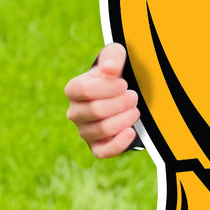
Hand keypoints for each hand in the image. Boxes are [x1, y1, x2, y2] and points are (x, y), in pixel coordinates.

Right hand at [64, 43, 139, 158]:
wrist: (122, 93)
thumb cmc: (116, 72)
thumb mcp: (115, 57)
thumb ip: (112, 57)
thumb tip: (109, 68)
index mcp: (74, 89)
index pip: (85, 90)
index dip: (109, 88)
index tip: (124, 84)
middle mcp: (75, 112)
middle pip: (96, 110)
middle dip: (121, 103)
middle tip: (134, 96)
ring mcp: (84, 130)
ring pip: (102, 129)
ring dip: (124, 119)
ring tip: (135, 110)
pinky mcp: (96, 146)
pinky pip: (102, 151)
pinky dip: (118, 144)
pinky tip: (131, 132)